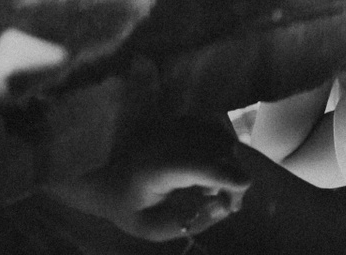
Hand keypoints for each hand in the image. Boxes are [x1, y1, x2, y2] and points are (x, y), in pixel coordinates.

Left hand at [47, 118, 251, 240]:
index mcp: (157, 167)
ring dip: (229, 163)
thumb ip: (188, 222)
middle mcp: (170, 138)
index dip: (226, 175)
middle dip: (234, 177)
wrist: (102, 172)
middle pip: (219, 150)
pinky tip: (212, 170)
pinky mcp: (184, 118)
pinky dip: (223, 150)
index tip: (243, 188)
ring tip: (216, 189)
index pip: (199, 164)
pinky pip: (217, 129)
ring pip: (222, 137)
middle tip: (231, 205)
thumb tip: (224, 207)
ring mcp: (178, 124)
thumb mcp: (151, 227)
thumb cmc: (125, 204)